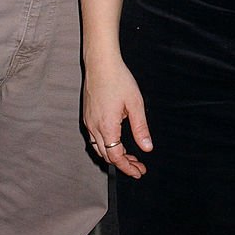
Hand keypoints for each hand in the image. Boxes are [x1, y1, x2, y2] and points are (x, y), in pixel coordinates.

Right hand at [84, 56, 152, 177]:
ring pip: (99, 148)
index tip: (138, 172)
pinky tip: (116, 140)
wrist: (100, 62)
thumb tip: (147, 148)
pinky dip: (105, 145)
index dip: (128, 167)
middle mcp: (94, 127)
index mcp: (107, 126)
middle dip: (123, 163)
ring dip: (113, 155)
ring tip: (129, 155)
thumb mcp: (135, 104)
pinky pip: (94, 138)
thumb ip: (140, 128)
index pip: (116, 157)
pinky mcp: (87, 115)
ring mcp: (88, 121)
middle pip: (106, 155)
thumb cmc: (118, 79)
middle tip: (138, 165)